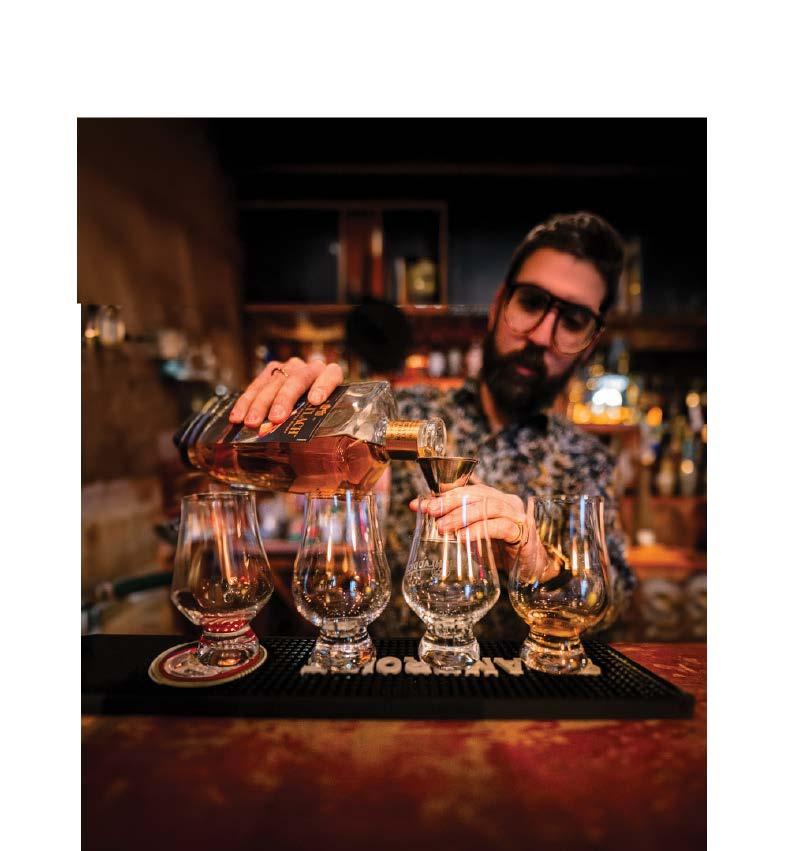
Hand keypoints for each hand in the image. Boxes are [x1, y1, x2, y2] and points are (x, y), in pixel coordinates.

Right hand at [229, 358, 343, 428]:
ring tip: (251, 422)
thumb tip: (307, 454)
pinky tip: (237, 417)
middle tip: (275, 418)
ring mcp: (290, 367)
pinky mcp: (271, 370)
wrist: (309, 398)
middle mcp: (310, 367)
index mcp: (331, 375)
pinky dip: (245, 402)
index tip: (315, 401)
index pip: (331, 374)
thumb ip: (320, 426)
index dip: (323, 386)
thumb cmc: (319, 413)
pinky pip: (256, 385)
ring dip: (260, 403)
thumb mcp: (326, 419)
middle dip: (284, 399)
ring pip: (274, 382)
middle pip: (297, 379)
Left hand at [408, 483, 526, 569]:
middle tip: (430, 512)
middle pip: (476, 494)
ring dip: (462, 516)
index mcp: (493, 498)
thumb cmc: (499, 551)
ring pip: (488, 506)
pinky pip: (500, 527)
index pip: (465, 489)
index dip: (442, 495)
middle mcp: (506, 502)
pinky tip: (462, 538)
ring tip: (443, 527)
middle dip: (449, 502)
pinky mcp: (523, 533)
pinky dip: (479, 530)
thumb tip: (424, 516)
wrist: (529, 571)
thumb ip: (454, 526)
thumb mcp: (472, 536)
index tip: (420, 505)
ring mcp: (516, 515)